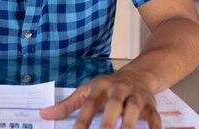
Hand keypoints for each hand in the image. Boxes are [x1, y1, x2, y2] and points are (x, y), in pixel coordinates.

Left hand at [40, 69, 160, 128]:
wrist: (139, 74)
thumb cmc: (108, 87)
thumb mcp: (86, 91)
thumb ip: (67, 105)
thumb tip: (43, 114)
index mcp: (100, 86)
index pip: (89, 104)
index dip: (82, 120)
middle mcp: (119, 89)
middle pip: (113, 104)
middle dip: (108, 122)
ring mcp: (136, 96)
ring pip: (134, 109)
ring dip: (129, 125)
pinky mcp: (151, 104)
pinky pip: (155, 117)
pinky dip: (154, 128)